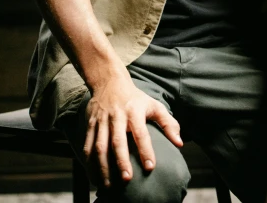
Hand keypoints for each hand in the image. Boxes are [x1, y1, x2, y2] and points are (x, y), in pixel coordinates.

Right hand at [83, 68, 182, 187]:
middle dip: (121, 161)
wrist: (109, 81)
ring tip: (107, 185)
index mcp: (134, 111)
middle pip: (117, 141)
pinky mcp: (90, 124)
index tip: (150, 167)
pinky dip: (88, 162)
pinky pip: (87, 145)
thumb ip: (168, 123)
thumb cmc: (135, 98)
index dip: (145, 150)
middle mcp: (117, 116)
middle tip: (127, 179)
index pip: (141, 132)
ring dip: (102, 167)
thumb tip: (180, 143)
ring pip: (99, 146)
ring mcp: (101, 120)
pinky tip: (93, 176)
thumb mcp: (154, 105)